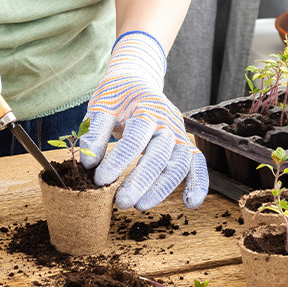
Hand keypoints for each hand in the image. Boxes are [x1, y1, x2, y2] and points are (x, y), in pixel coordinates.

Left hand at [79, 31, 208, 210]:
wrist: (137, 80)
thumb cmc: (117, 96)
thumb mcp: (100, 106)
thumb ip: (94, 133)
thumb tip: (89, 164)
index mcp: (147, 109)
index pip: (135, 138)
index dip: (117, 161)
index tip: (100, 180)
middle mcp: (168, 122)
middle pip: (159, 155)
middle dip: (140, 181)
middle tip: (121, 202)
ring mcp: (180, 134)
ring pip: (179, 164)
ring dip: (162, 188)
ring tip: (140, 206)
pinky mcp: (186, 144)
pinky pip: (198, 164)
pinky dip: (199, 183)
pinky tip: (191, 204)